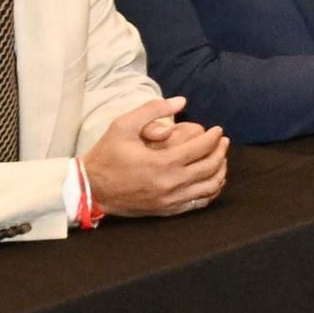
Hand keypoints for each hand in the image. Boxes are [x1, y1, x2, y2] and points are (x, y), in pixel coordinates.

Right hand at [80, 105, 228, 219]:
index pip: (201, 148)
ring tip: (220, 158)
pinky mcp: (167, 210)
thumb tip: (182, 101)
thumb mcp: (123, 125)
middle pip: (210, 167)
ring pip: (210, 187)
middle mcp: (170, 184)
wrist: (90, 189)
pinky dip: (211, 190)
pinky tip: (211, 179)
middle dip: (221, 151)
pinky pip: (199, 203)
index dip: (214, 137)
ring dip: (220, 171)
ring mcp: (170, 200)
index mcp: (162, 162)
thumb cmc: (106, 154)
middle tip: (222, 141)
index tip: (217, 130)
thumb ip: (152, 109)